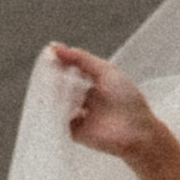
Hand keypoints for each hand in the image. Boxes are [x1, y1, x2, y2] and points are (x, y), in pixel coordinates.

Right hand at [50, 43, 162, 162]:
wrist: (136, 132)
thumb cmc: (127, 99)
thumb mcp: (106, 71)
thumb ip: (82, 59)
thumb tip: (56, 47)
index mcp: (93, 82)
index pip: (70, 69)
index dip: (60, 62)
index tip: (49, 53)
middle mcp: (84, 97)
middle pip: (61, 85)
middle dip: (52, 77)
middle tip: (43, 70)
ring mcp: (78, 114)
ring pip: (56, 102)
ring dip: (50, 94)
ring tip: (45, 85)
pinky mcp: (73, 131)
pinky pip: (57, 121)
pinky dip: (51, 113)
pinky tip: (48, 104)